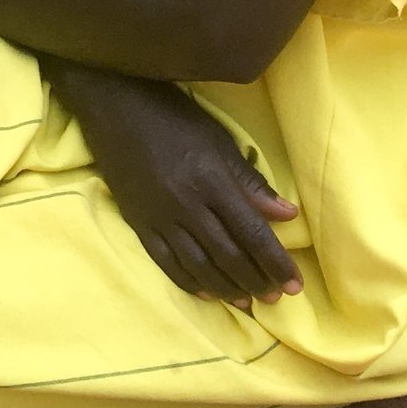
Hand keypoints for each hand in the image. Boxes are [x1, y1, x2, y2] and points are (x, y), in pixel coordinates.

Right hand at [67, 73, 300, 306]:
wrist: (112, 105)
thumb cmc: (172, 116)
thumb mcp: (217, 139)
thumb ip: (250, 180)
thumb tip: (288, 214)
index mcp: (211, 181)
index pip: (252, 232)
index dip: (276, 262)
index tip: (294, 285)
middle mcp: (186, 204)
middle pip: (227, 254)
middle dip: (256, 281)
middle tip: (275, 298)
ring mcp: (158, 216)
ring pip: (197, 265)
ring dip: (226, 288)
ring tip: (246, 301)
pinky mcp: (137, 221)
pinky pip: (165, 261)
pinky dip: (188, 282)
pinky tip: (206, 292)